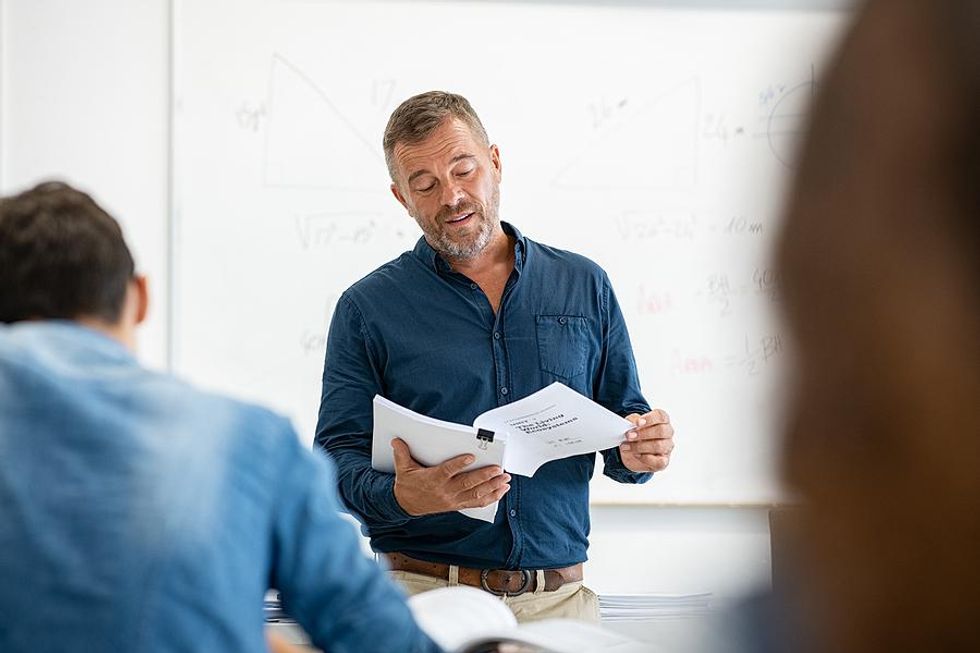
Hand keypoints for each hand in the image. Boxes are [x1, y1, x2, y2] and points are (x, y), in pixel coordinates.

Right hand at [391, 438, 510, 515]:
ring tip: (505, 479)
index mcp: (433, 480)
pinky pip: (477, 503)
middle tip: (499, 468)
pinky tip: (501, 491)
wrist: (406, 505)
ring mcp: (453, 500)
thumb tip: (397, 440)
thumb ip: (402, 454)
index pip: (447, 471)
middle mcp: (445, 491)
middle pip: (467, 483)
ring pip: (476, 494)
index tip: (471, 456)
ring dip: (493, 487)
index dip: (459, 464)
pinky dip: (491, 497)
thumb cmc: (407, 485)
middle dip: (485, 476)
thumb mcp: (402, 469)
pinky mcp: (458, 505)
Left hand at [619, 409, 673, 472]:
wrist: (631, 451)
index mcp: (662, 420)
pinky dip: (646, 458)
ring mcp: (667, 447)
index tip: (637, 423)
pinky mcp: (664, 461)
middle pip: (661, 431)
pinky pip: (659, 462)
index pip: (661, 416)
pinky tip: (637, 455)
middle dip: (643, 434)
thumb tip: (631, 423)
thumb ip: (631, 422)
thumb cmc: (635, 434)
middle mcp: (667, 433)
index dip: (649, 419)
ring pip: (659, 446)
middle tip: (629, 436)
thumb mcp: (630, 424)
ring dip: (641, 446)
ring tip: (628, 446)